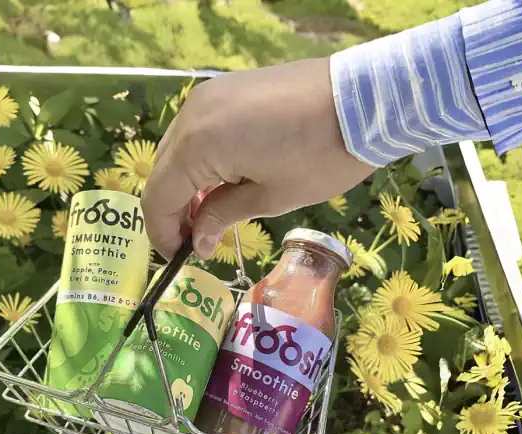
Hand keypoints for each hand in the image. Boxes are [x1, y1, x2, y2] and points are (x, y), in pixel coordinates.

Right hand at [142, 58, 373, 258]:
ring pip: (177, 149)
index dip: (163, 233)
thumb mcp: (271, 197)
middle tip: (200, 239)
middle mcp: (191, 115)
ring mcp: (208, 96)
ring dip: (187, 183)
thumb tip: (197, 240)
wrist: (363, 99)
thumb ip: (222, 215)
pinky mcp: (226, 88)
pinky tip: (226, 176)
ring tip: (214, 211)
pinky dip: (202, 157)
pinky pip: (197, 129)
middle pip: (163, 172)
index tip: (181, 257)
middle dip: (174, 209)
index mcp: (197, 145)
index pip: (158, 197)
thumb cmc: (321, 155)